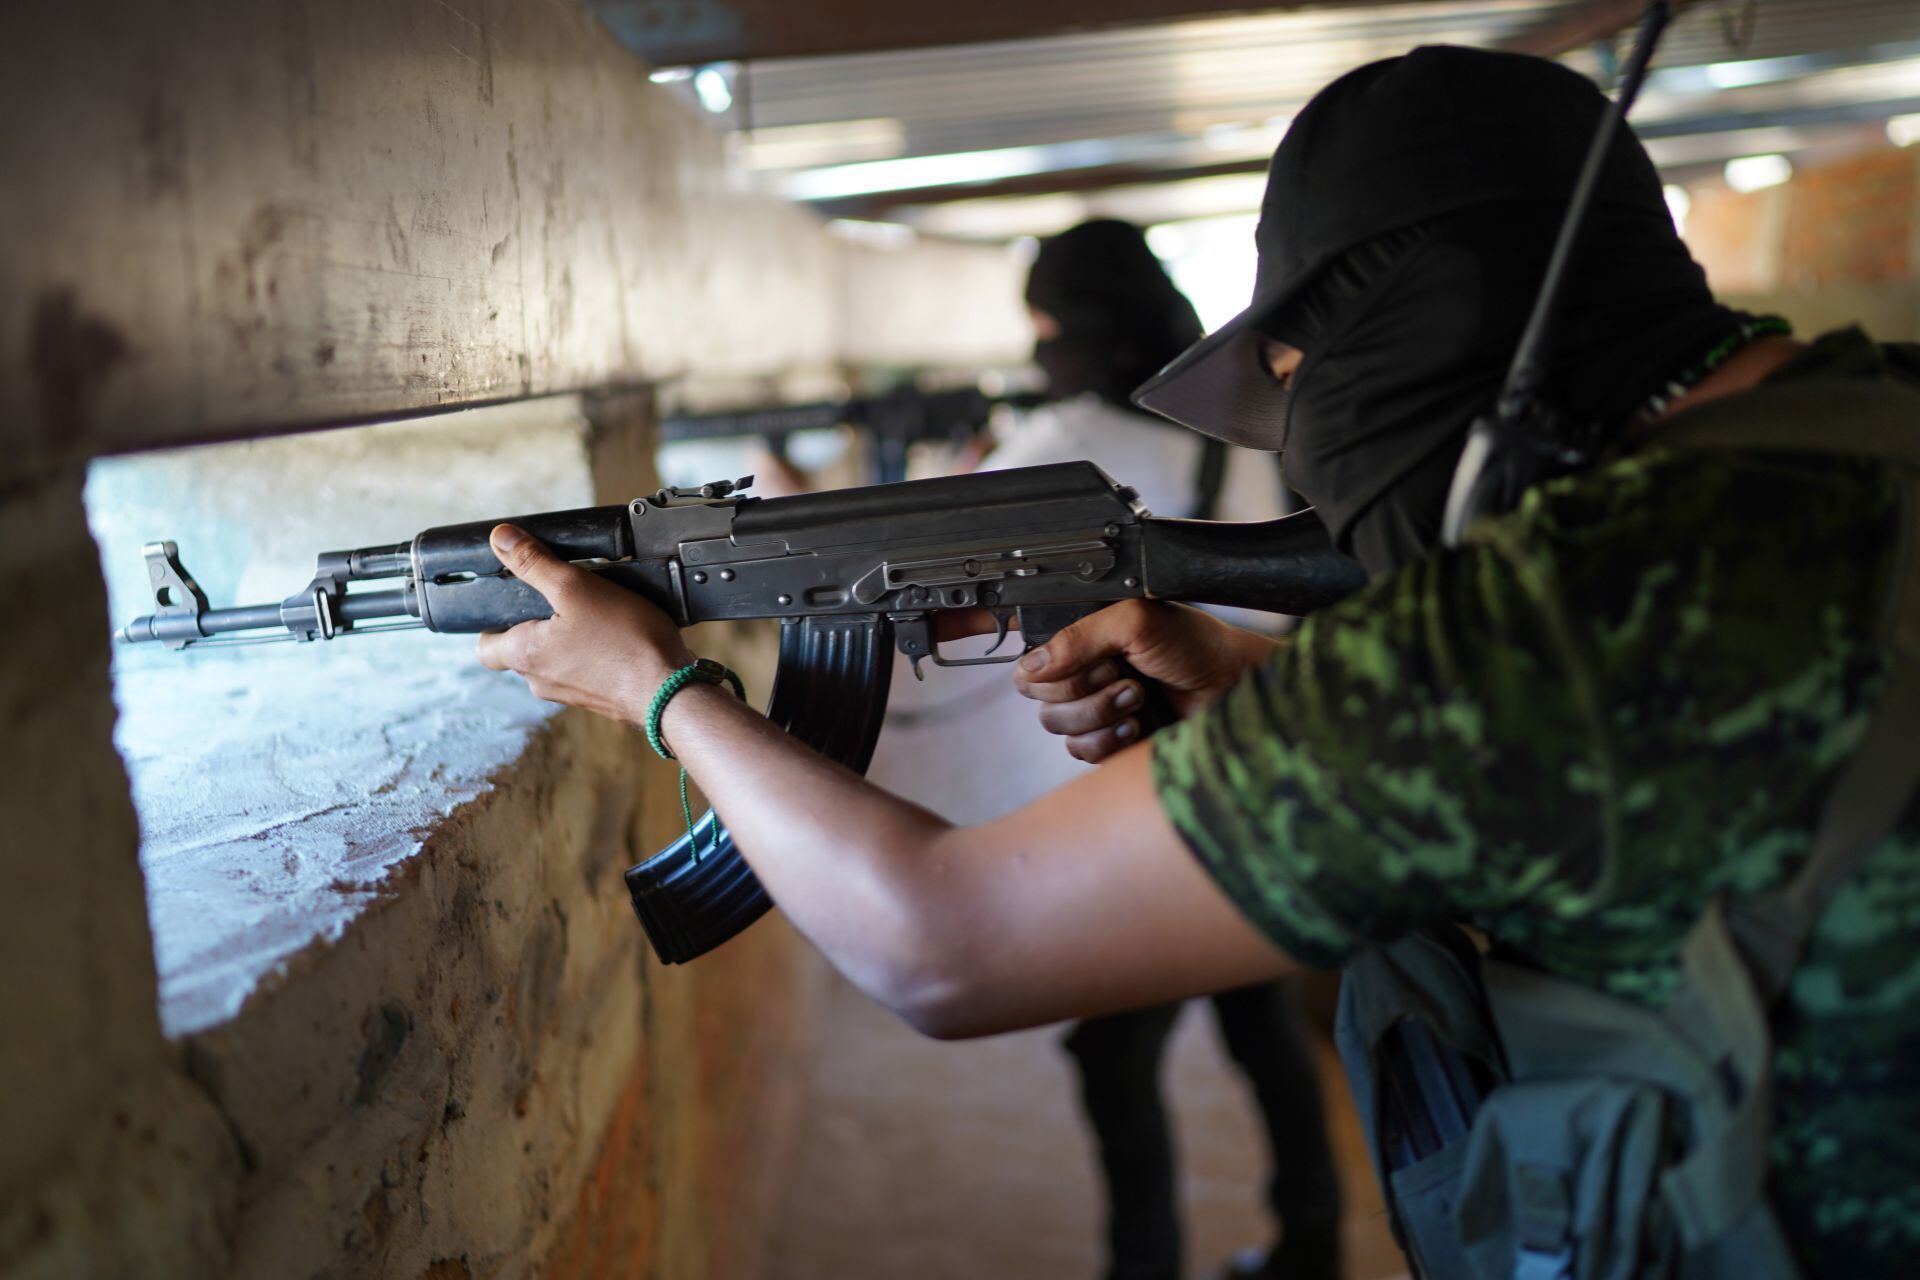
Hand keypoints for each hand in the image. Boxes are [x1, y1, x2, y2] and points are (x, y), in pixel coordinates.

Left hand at [475, 524, 694, 721]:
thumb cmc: (625, 643)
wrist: (672, 691)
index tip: (514, 605)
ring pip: (556, 661)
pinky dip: (595, 654)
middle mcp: (541, 681)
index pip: (485, 647)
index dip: (493, 623)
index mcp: (524, 655)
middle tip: (565, 600)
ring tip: (599, 616)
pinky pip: (586, 671)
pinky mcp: (599, 698)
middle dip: (539, 624)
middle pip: (523, 651)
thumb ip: (535, 563)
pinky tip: (619, 638)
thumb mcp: (576, 587)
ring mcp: (571, 693)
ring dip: (569, 639)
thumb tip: (501, 539)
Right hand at [1013, 602, 1278, 763]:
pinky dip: (1108, 740)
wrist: (1234, 687)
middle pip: (1041, 698)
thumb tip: (1032, 665)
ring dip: (1099, 714)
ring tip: (1137, 699)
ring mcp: (1096, 709)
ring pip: (1059, 727)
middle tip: (1123, 676)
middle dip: (1083, 690)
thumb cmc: (1195, 646)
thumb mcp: (1135, 622)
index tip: (1091, 662)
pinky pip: (1081, 752)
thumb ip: (1080, 637)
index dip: (1049, 670)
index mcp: (1083, 640)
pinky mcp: (1110, 743)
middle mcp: (1085, 674)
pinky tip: (1138, 726)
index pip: (1031, 663)